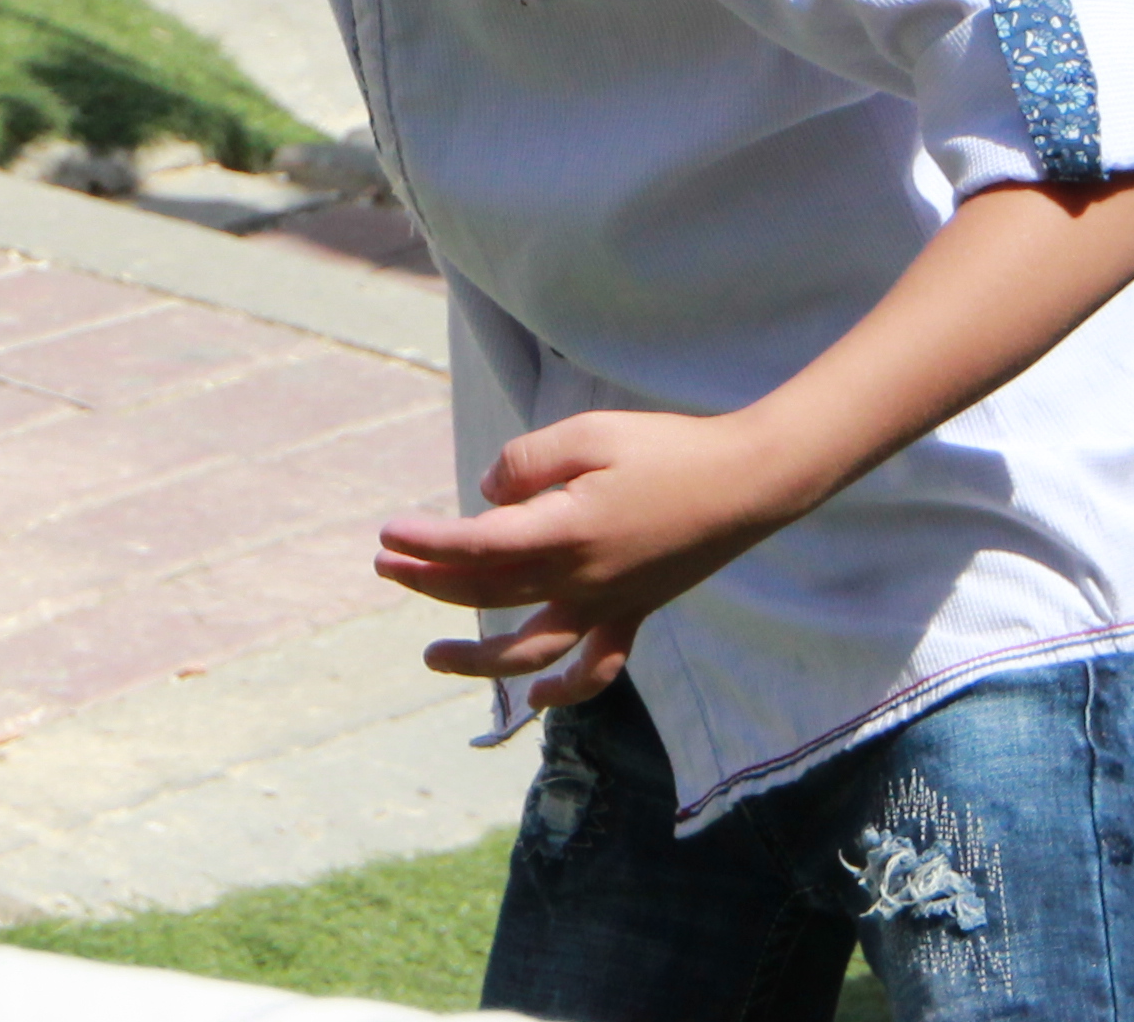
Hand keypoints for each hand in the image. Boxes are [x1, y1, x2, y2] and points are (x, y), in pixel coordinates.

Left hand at [375, 408, 813, 718]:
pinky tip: (538, 700)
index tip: (389, 533)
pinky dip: (565, 690)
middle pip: (489, 592)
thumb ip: (527, 462)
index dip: (426, 543)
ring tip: (431, 659)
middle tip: (386, 566)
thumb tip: (485, 494)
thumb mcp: (589, 433)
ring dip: (477, 658)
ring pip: (531, 648)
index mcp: (565, 530)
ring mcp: (610, 604)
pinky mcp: (636, 611)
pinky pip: (597, 665)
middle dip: (431, 582)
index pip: (476, 546)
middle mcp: (581, 579)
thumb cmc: (666, 449)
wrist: (747, 483)